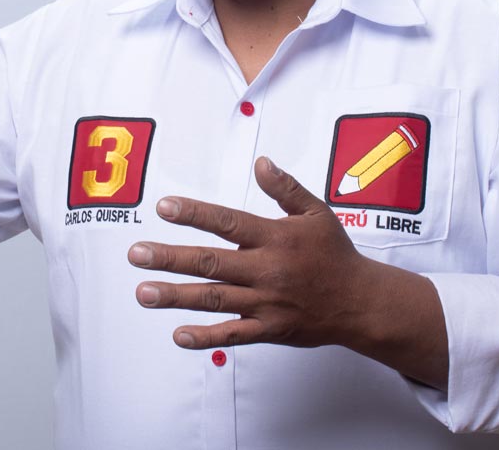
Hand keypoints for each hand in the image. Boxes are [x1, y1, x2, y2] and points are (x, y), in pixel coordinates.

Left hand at [128, 156, 447, 387]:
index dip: (195, 214)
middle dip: (170, 258)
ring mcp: (266, 303)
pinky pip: (233, 335)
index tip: (164, 207)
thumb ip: (285, 188)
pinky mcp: (269, 330)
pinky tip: (178, 334)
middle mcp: (267, 270)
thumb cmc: (335, 253)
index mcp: (275, 237)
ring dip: (176, 296)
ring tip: (143, 292)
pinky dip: (205, 336)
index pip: (228, 222)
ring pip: (214, 299)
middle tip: (136, 254)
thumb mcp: (316, 212)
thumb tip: (261, 162)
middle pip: (211, 263)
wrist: (362, 302)